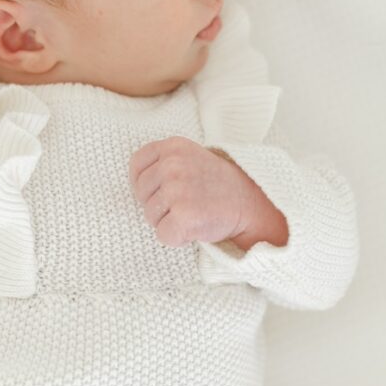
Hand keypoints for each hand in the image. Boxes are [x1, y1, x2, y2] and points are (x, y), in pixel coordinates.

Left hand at [128, 136, 253, 246]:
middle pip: (141, 193)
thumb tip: (135, 181)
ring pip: (150, 216)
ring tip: (192, 214)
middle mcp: (172, 165)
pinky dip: (177, 238)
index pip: (136, 164)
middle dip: (157, 205)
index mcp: (173, 146)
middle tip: (184, 204)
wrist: (250, 205)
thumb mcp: (190, 158)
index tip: (158, 191)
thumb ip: (164, 162)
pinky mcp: (184, 215)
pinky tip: (195, 228)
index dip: (142, 182)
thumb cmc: (216, 184)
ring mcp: (177, 189)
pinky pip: (163, 235)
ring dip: (168, 222)